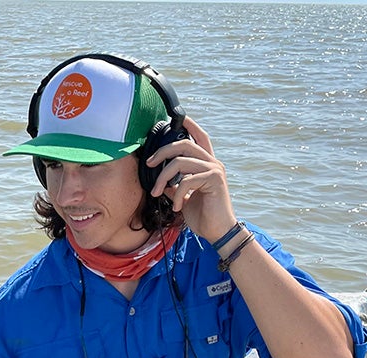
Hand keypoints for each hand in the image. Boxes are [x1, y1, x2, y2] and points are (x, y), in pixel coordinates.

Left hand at [147, 116, 237, 243]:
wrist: (217, 231)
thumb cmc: (202, 214)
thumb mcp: (183, 196)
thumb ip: (174, 183)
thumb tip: (160, 178)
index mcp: (206, 163)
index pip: (199, 137)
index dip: (189, 125)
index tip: (176, 117)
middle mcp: (212, 162)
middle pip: (184, 144)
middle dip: (162, 152)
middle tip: (149, 164)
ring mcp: (214, 169)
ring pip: (180, 162)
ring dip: (163, 178)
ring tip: (157, 193)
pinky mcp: (214, 180)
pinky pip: (187, 180)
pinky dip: (177, 194)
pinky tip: (177, 207)